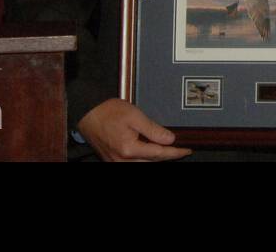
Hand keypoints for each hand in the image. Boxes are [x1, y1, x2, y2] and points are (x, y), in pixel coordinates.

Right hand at [77, 98, 192, 161]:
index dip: (175, 153)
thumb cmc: (109, 112)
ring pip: (143, 164)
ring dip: (156, 158)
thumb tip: (170, 139)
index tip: (187, 150)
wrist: (88, 113)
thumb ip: (153, 129)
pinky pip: (133, 163)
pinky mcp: (112, 161)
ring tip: (169, 151)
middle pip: (152, 162)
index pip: (159, 154)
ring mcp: (116, 163)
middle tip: (181, 150)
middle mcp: (122, 161)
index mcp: (129, 149)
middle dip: (168, 157)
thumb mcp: (134, 116)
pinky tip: (151, 151)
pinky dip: (145, 158)